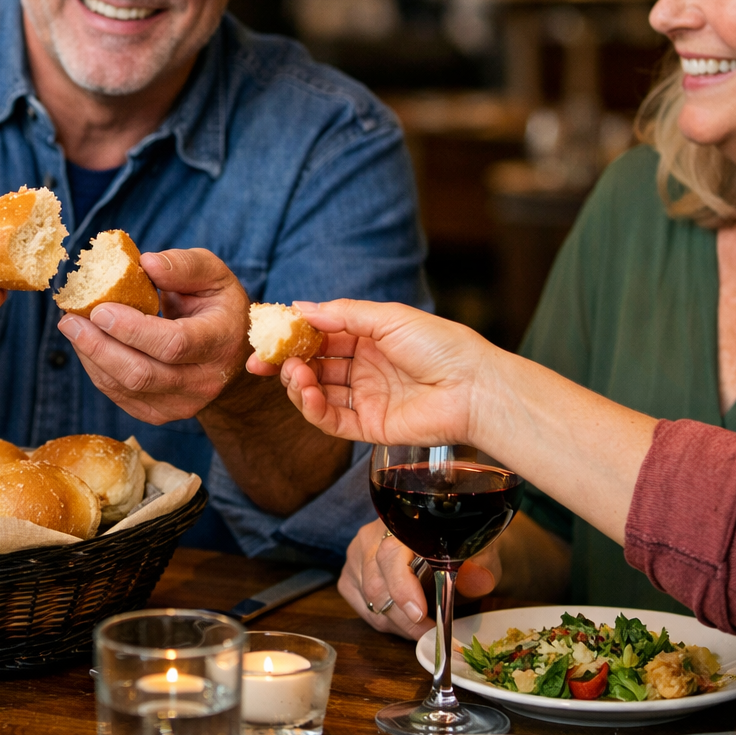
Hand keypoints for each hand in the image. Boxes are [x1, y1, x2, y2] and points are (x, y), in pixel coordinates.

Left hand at [58, 248, 250, 423]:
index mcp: (220, 341)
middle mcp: (204, 381)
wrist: (229, 353)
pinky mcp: (159, 414)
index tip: (100, 310)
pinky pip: (119, 396)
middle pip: (143, 374)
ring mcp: (182, 404)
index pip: (173, 344)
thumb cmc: (216, 305)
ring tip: (71, 328)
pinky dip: (97, 370)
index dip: (132, 330)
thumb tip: (146, 263)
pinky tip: (85, 345)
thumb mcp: (214, 275)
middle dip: (100, 346)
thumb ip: (184, 266)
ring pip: (126, 388)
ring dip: (92, 357)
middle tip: (70, 320)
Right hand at [257, 300, 496, 448]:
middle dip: (286, 362)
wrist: (474, 388)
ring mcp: (366, 398)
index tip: (265, 333)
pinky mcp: (369, 427)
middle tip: (262, 360)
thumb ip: (342, 313)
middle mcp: (365, 368)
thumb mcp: (388, 317)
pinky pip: (331, 420)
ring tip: (293, 374)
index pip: (321, 335)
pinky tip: (306, 394)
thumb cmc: (441, 346)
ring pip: (317, 393)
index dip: (293, 335)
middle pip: (314, 365)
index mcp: (370, 338)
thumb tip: (298, 307)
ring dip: (298, 383)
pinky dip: (312, 408)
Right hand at [339, 519, 501, 639]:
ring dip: (397, 623)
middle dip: (404, 618)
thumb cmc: (460, 548)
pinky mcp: (350, 576)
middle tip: (430, 634)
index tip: (420, 614)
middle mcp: (372, 536)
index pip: (390, 555)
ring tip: (423, 628)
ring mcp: (356, 556)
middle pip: (376, 584)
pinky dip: (385, 622)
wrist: (445, 544)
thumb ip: (481, 564)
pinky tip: (404, 621)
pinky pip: (362, 608)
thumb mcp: (479, 553)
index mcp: (402, 524)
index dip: (402, 587)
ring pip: (370, 601)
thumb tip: (479, 579)